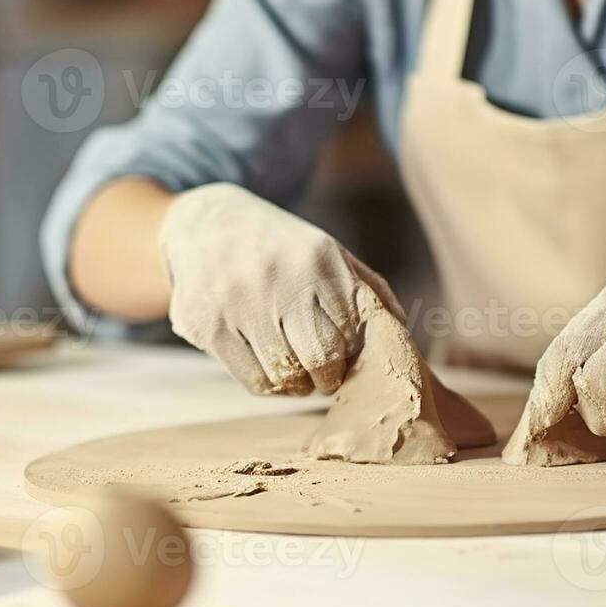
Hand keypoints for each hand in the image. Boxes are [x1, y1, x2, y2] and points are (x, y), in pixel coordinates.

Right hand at [159, 183, 401, 395]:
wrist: (204, 222)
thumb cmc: (281, 247)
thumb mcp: (327, 252)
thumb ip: (367, 291)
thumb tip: (401, 334)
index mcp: (316, 259)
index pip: (352, 333)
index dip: (353, 353)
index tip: (346, 353)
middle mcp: (275, 279)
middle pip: (320, 360)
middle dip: (329, 376)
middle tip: (325, 373)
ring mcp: (236, 304)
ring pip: (286, 377)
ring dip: (300, 384)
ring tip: (298, 368)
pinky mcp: (207, 327)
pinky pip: (255, 382)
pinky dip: (271, 385)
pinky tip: (271, 366)